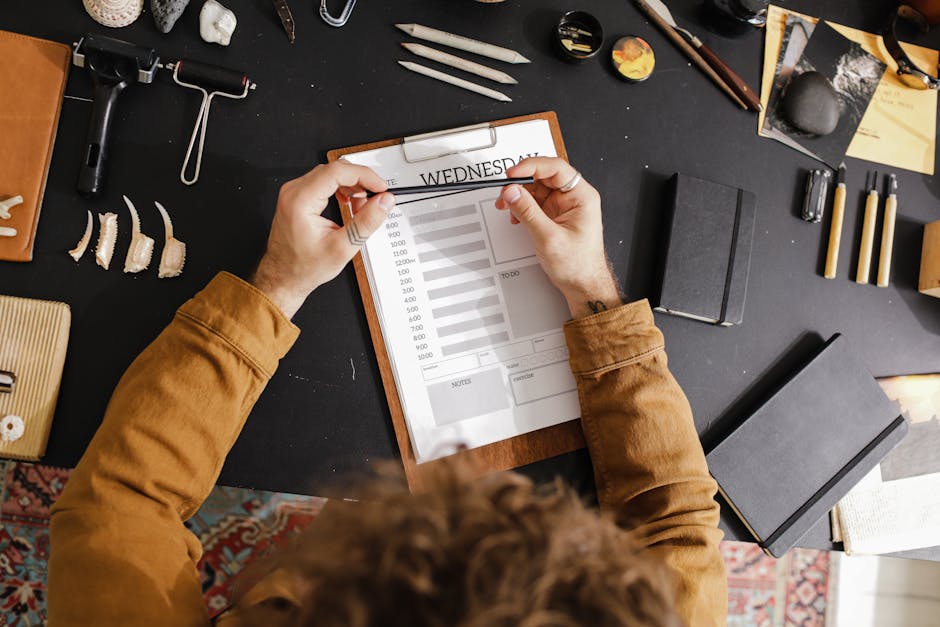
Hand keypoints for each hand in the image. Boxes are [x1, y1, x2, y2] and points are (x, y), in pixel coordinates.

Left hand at [251, 162, 393, 318]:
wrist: (285, 277)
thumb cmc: (304, 267)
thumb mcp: (342, 247)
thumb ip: (367, 222)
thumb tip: (384, 202)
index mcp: (300, 201)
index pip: (337, 172)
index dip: (364, 176)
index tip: (380, 187)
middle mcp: (293, 192)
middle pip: (335, 170)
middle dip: (360, 182)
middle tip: (376, 198)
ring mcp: (294, 193)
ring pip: (330, 175)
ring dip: (352, 187)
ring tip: (362, 208)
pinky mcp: (298, 197)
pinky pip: (324, 183)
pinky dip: (341, 190)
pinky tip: (349, 205)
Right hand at [495, 157, 620, 317]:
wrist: (582, 285)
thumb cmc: (579, 265)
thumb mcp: (548, 237)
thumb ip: (527, 212)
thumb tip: (512, 192)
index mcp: (581, 196)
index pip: (555, 168)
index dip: (532, 167)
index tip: (513, 174)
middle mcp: (573, 198)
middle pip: (543, 177)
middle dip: (521, 183)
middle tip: (506, 191)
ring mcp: (563, 206)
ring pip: (536, 189)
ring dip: (519, 195)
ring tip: (507, 205)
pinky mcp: (554, 216)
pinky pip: (534, 203)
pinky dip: (522, 206)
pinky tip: (516, 215)